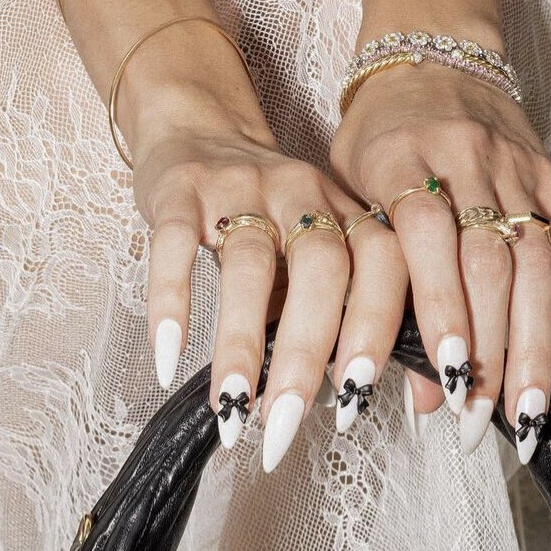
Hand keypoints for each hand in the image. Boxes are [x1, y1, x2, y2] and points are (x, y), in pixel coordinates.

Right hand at [132, 83, 365, 471]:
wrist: (197, 127)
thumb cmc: (265, 218)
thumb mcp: (314, 253)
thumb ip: (336, 312)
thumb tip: (351, 401)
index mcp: (349, 212)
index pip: (382, 268)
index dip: (376, 331)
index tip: (355, 399)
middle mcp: (305, 194)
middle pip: (322, 269)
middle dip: (308, 353)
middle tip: (286, 423)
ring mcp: (240, 187)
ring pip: (249, 263)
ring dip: (241, 342)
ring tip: (230, 407)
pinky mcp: (179, 190)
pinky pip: (175, 246)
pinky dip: (173, 304)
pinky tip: (168, 359)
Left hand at [328, 60, 550, 458]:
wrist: (431, 54)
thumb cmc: (374, 144)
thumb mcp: (349, 196)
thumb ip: (367, 279)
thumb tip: (400, 384)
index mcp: (399, 161)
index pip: (425, 239)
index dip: (442, 309)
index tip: (446, 377)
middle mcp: (467, 163)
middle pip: (488, 264)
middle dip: (487, 350)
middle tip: (478, 422)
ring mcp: (518, 173)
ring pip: (534, 267)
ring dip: (531, 349)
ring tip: (523, 417)